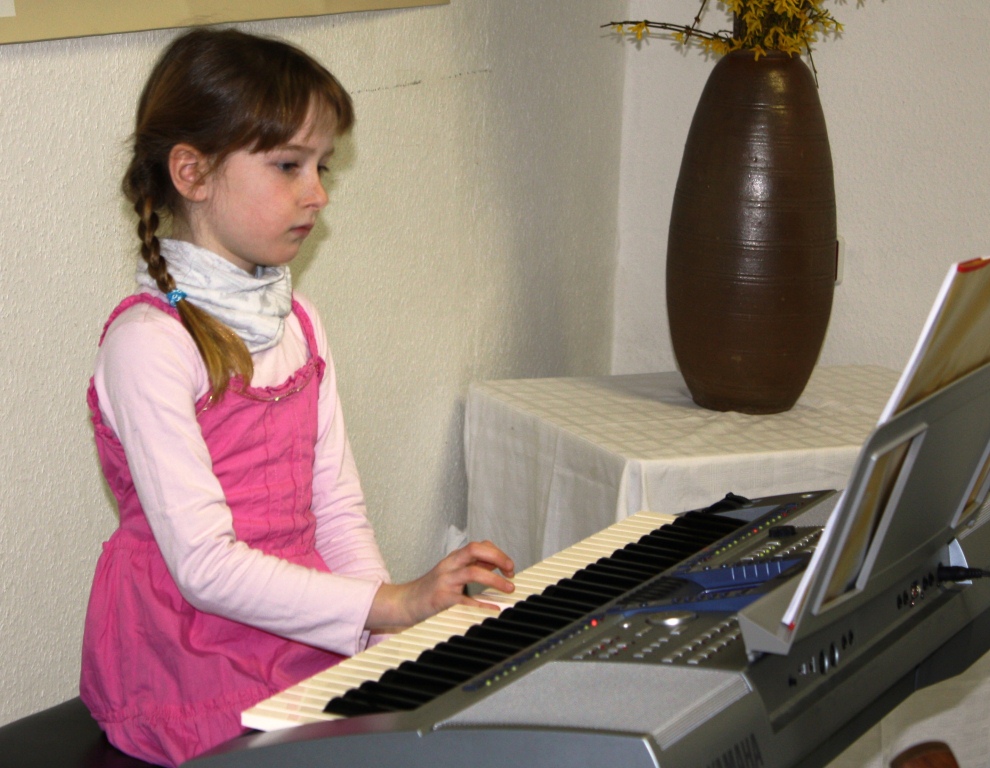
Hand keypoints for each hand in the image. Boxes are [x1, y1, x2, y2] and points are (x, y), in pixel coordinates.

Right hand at [367, 541, 514, 630]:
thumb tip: (496, 564)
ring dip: (495, 579)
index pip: (479, 545)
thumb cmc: (430, 589)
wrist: (404, 603)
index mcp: (454, 559)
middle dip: (498, 557)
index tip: (509, 566)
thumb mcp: (451, 573)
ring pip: (473, 571)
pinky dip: (482, 603)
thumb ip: (472, 567)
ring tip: (508, 588)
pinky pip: (465, 599)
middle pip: (475, 549)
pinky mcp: (441, 598)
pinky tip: (493, 607)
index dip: (498, 553)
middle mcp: (450, 566)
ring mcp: (445, 581)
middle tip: (511, 571)